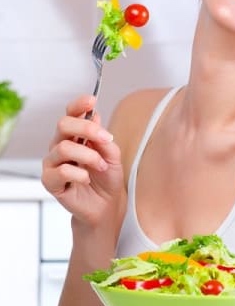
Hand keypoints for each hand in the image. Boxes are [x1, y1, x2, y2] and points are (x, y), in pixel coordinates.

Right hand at [42, 95, 124, 228]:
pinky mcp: (51, 182)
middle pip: (63, 125)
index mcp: (76, 136)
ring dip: (89, 156)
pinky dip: (80, 173)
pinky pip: (62, 171)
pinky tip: (88, 178)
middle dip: (86, 128)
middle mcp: (61, 146)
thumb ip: (103, 138)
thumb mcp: (113, 155)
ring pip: (63, 148)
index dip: (79, 105)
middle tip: (105, 138)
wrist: (106, 205)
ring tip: (101, 165)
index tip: (92, 100)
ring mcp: (54, 163)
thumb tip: (95, 117)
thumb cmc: (107, 178)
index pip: (71, 114)